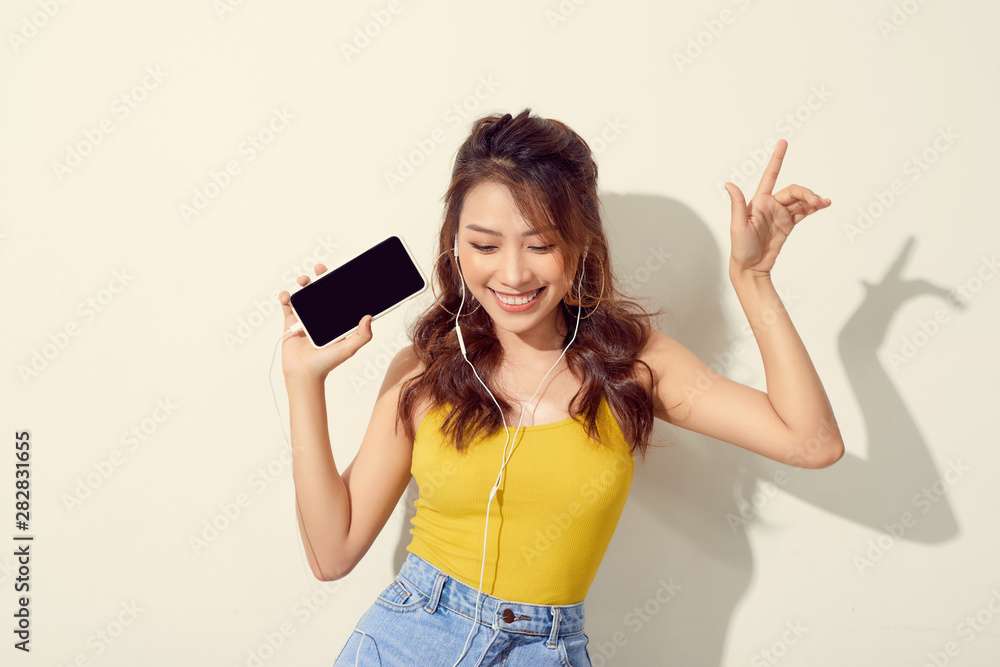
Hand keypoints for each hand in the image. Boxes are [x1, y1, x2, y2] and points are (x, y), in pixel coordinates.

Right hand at [279, 263, 373, 379]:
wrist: (304, 374)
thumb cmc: (327, 363)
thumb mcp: (348, 348)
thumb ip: (362, 335)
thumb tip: (369, 317)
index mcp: (335, 319)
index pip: (339, 296)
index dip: (340, 283)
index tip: (341, 272)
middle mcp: (321, 316)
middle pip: (321, 291)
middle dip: (320, 277)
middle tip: (320, 269)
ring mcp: (306, 318)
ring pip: (304, 295)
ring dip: (303, 283)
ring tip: (303, 281)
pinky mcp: (291, 322)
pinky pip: (287, 306)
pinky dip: (286, 297)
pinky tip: (287, 296)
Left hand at [723, 140, 830, 276]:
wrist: (751, 267)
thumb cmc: (740, 247)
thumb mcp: (738, 226)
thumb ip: (737, 204)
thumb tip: (728, 184)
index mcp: (758, 202)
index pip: (770, 175)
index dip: (777, 159)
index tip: (783, 142)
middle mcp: (770, 205)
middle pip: (793, 191)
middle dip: (806, 193)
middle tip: (816, 201)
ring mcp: (780, 214)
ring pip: (800, 200)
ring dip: (812, 199)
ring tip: (823, 203)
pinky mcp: (788, 225)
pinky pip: (804, 212)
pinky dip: (814, 207)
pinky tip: (823, 205)